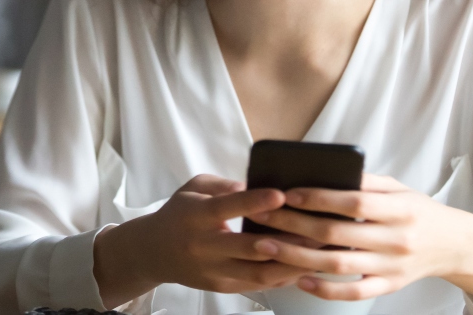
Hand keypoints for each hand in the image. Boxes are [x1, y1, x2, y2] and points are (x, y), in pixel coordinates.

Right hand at [93, 175, 312, 307]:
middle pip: (248, 247)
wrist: (154, 252)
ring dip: (291, 263)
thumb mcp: (193, 188)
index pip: (225, 208)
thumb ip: (223, 185)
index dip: (253, 202)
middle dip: (286, 238)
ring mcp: (212, 270)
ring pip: (258, 272)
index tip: (281, 194)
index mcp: (194, 216)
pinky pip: (257, 284)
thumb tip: (256, 185)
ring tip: (318, 251)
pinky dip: (282, 276)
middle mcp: (202, 246)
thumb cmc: (180, 213)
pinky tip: (302, 266)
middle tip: (316, 228)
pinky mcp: (221, 287)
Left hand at [244, 174, 472, 311]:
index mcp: (399, 209)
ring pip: (338, 265)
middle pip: (337, 234)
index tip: (288, 193)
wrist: (454, 244)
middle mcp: (396, 239)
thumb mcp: (398, 188)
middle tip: (263, 217)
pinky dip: (325, 289)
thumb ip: (364, 180)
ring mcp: (392, 266)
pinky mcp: (389, 286)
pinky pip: (353, 292)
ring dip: (297, 256)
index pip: (353, 202)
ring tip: (268, 246)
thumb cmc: (418, 211)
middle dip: (294, 224)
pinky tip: (299, 279)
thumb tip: (321, 171)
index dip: (318, 198)